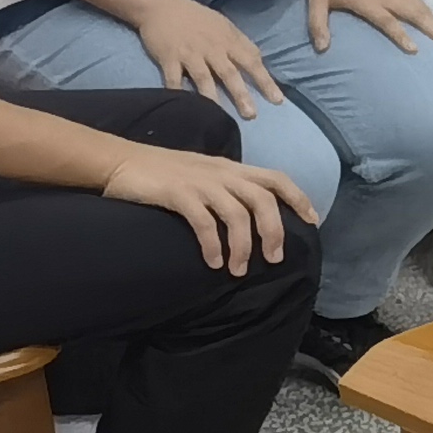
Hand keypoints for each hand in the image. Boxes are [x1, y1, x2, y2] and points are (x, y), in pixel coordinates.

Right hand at [99, 144, 316, 272]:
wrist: (120, 161)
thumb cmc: (163, 172)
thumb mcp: (204, 174)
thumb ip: (227, 188)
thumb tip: (250, 213)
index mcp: (232, 168)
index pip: (276, 179)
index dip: (298, 198)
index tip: (312, 222)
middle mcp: (222, 173)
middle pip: (264, 200)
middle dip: (275, 231)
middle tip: (274, 259)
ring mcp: (201, 183)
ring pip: (237, 215)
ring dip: (243, 247)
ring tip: (238, 270)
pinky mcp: (178, 194)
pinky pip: (204, 222)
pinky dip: (212, 245)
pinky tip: (212, 263)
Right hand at [132, 0, 282, 118]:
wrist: (161, 5)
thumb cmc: (196, 17)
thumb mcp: (224, 25)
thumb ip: (240, 43)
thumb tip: (258, 61)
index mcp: (228, 40)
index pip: (252, 62)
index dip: (265, 81)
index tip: (277, 100)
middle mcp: (212, 49)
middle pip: (230, 74)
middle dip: (241, 95)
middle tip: (252, 115)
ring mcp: (190, 54)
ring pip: (203, 79)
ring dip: (212, 98)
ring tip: (220, 116)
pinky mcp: (168, 58)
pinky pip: (173, 79)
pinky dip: (178, 93)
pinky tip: (184, 108)